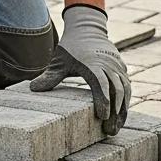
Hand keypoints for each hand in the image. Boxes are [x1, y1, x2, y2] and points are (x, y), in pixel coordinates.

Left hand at [30, 5, 130, 134]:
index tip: (102, 117)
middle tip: (110, 132)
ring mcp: (117, 66)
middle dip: (116, 112)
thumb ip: (49, 76)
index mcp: (92, 64)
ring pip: (126, 90)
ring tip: (115, 128)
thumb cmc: (71, 47)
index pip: (101, 83)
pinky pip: (127, 86)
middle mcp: (108, 65)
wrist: (87, 29)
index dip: (103, 100)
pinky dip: (126, 102)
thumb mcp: (59, 61)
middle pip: (117, 90)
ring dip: (123, 110)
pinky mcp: (121, 68)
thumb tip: (33, 88)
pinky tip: (121, 116)